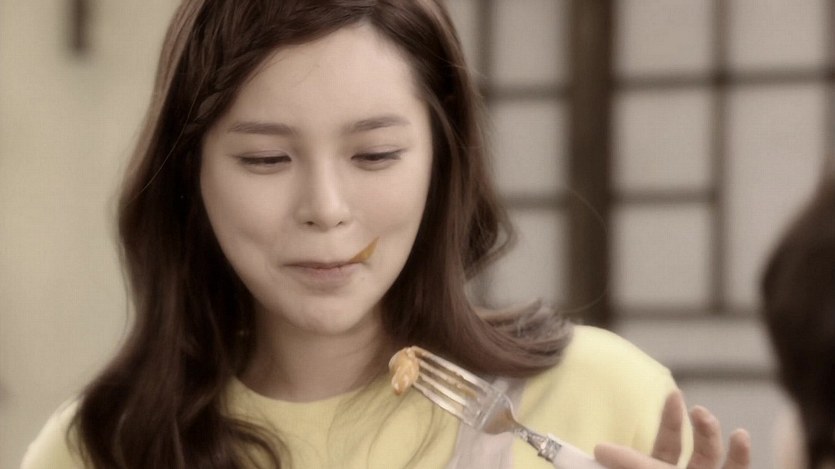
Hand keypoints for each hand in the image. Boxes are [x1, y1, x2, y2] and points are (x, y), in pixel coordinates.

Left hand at [593, 391, 750, 468]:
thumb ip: (622, 464)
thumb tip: (599, 448)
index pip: (666, 447)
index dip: (670, 421)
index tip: (674, 394)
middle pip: (694, 451)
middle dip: (696, 426)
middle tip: (691, 403)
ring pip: (712, 461)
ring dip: (711, 436)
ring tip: (703, 416)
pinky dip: (741, 457)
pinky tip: (742, 437)